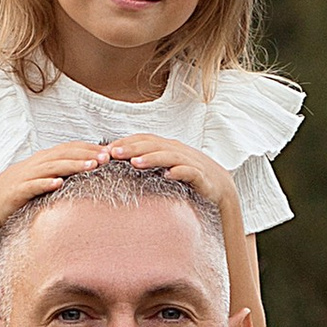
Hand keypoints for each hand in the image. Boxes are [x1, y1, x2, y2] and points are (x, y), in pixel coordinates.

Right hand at [0, 141, 110, 224]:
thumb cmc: (25, 188)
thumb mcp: (47, 177)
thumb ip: (65, 172)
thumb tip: (92, 170)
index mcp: (48, 158)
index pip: (72, 148)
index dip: (91, 148)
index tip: (112, 152)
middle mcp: (39, 163)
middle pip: (66, 154)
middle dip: (87, 155)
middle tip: (108, 157)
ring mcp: (29, 175)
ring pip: (54, 167)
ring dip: (73, 166)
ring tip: (91, 167)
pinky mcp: (19, 190)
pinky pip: (34, 185)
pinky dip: (46, 183)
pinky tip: (58, 184)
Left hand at [94, 133, 238, 224]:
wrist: (220, 187)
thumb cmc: (188, 177)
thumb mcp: (166, 168)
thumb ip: (148, 165)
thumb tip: (121, 166)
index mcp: (167, 147)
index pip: (143, 140)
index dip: (125, 142)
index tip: (106, 150)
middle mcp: (177, 150)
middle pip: (152, 145)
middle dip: (132, 148)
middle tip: (113, 154)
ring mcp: (189, 162)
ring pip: (168, 156)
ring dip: (152, 158)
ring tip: (135, 163)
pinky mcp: (201, 176)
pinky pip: (189, 172)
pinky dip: (179, 172)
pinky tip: (168, 175)